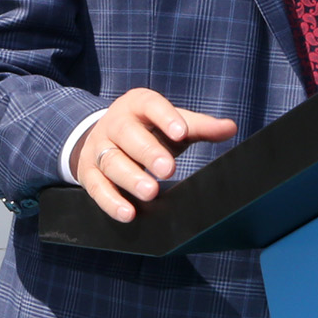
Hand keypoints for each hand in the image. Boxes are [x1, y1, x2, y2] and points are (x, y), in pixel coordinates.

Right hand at [71, 88, 236, 223]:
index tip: (181, 133)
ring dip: (130, 178)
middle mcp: (114, 124)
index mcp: (138, 105)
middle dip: (148, 152)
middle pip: (128, 135)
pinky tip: (128, 213)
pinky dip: (111, 202)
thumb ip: (199, 127)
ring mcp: (98, 147)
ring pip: (111, 162)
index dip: (165, 118)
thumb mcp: (172, 124)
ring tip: (150, 193)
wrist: (104, 137)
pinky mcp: (87, 172)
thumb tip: (230, 128)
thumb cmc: (148, 130)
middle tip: (168, 169)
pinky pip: (96, 187)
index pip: (151, 105)